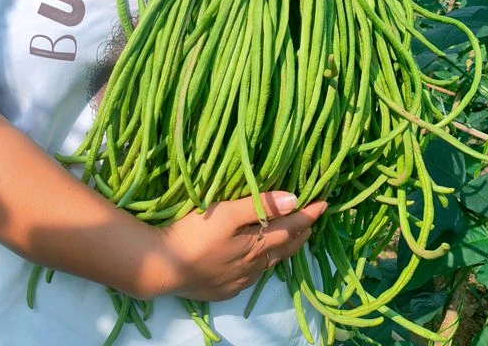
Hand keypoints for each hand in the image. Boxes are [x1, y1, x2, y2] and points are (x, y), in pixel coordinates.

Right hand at [154, 191, 327, 300]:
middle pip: (284, 248)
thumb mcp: (227, 213)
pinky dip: (264, 262)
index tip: (324, 203)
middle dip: (300, 233)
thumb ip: (260, 206)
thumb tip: (294, 200)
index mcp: (257, 245)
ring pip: (270, 263)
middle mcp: (253, 266)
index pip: (290, 227)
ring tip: (292, 239)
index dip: (308, 215)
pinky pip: (253, 275)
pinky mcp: (225, 288)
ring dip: (284, 249)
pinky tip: (259, 261)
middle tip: (312, 222)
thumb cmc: (194, 234)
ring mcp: (239, 280)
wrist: (163, 268)